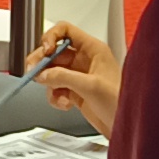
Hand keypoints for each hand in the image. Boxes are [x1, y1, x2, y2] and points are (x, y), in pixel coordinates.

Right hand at [31, 22, 121, 136]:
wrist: (125, 127)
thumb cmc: (121, 102)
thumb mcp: (90, 86)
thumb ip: (63, 77)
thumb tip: (43, 74)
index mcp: (93, 50)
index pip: (66, 31)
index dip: (51, 37)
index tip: (44, 51)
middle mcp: (85, 60)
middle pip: (54, 53)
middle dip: (42, 63)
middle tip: (33, 72)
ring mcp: (79, 76)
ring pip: (51, 72)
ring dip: (48, 84)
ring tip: (55, 94)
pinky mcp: (75, 91)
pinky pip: (55, 88)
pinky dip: (54, 96)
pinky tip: (63, 103)